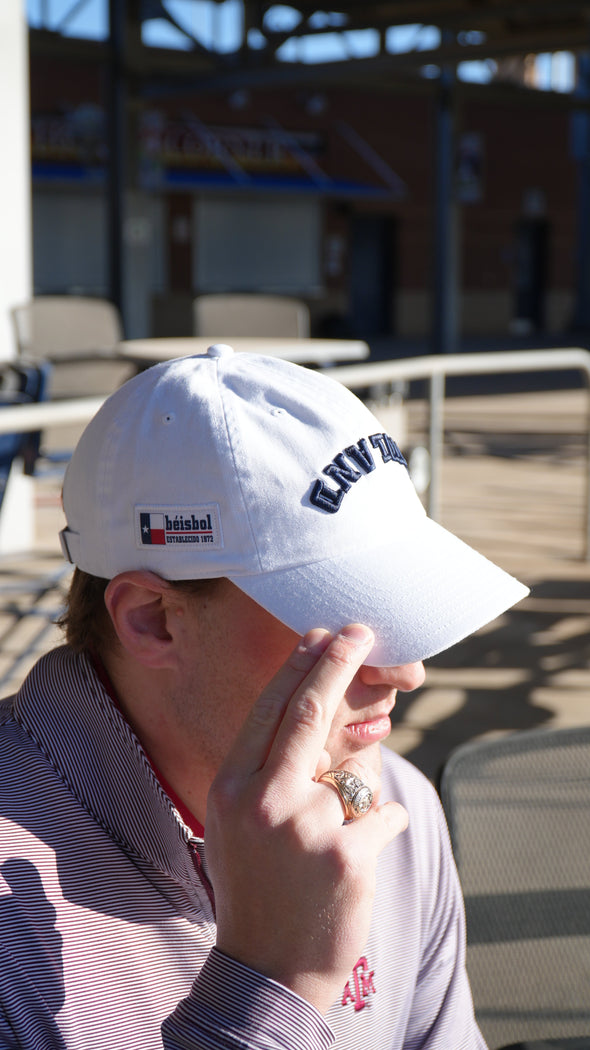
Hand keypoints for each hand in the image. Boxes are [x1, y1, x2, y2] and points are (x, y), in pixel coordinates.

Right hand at [204, 624, 408, 1014]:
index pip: (270, 710)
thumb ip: (270, 771)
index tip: (321, 634)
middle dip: (338, 663)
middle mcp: (264, 799)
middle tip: (359, 631)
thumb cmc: (256, 885)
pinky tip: (356, 858)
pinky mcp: (349, 855)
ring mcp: (307, 826)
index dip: (300, 666)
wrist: (268, 968)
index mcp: (232, 787)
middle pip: (309, 712)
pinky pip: (384, 812)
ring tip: (323, 847)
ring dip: (354, 799)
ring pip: (354, 773)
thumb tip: (320, 712)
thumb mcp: (241, 822)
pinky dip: (381, 825)